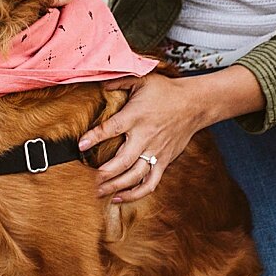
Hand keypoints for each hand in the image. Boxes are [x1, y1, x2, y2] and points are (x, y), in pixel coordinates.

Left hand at [78, 74, 218, 204]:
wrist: (195, 104)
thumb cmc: (166, 91)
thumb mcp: (142, 79)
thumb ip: (119, 81)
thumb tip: (99, 84)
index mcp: (136, 116)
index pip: (112, 129)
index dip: (95, 137)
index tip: (81, 145)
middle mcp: (145, 137)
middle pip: (122, 161)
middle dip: (103, 174)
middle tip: (86, 181)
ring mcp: (155, 152)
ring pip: (134, 176)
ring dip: (115, 187)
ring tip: (97, 193)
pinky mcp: (164, 161)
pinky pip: (150, 183)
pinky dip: (135, 194)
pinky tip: (119, 197)